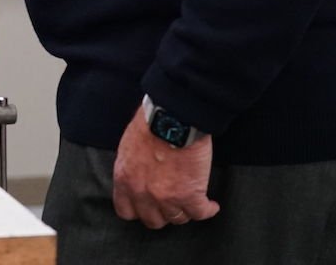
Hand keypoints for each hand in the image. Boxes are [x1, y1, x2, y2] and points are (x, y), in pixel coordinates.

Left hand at [112, 104, 218, 228]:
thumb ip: (132, 167)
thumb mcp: (128, 146)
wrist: (172, 116)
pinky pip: (200, 213)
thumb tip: (139, 174)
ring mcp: (166, 197)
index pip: (126, 211)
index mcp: (124, 179)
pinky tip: (211, 206)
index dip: (139, 210)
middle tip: (172, 205)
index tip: (148, 207)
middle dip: (163, 213)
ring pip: (177, 218)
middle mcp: (142, 193)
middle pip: (153, 219)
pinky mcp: (190, 195)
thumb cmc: (150, 123)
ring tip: (192, 204)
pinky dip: (208, 210)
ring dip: (185, 211)